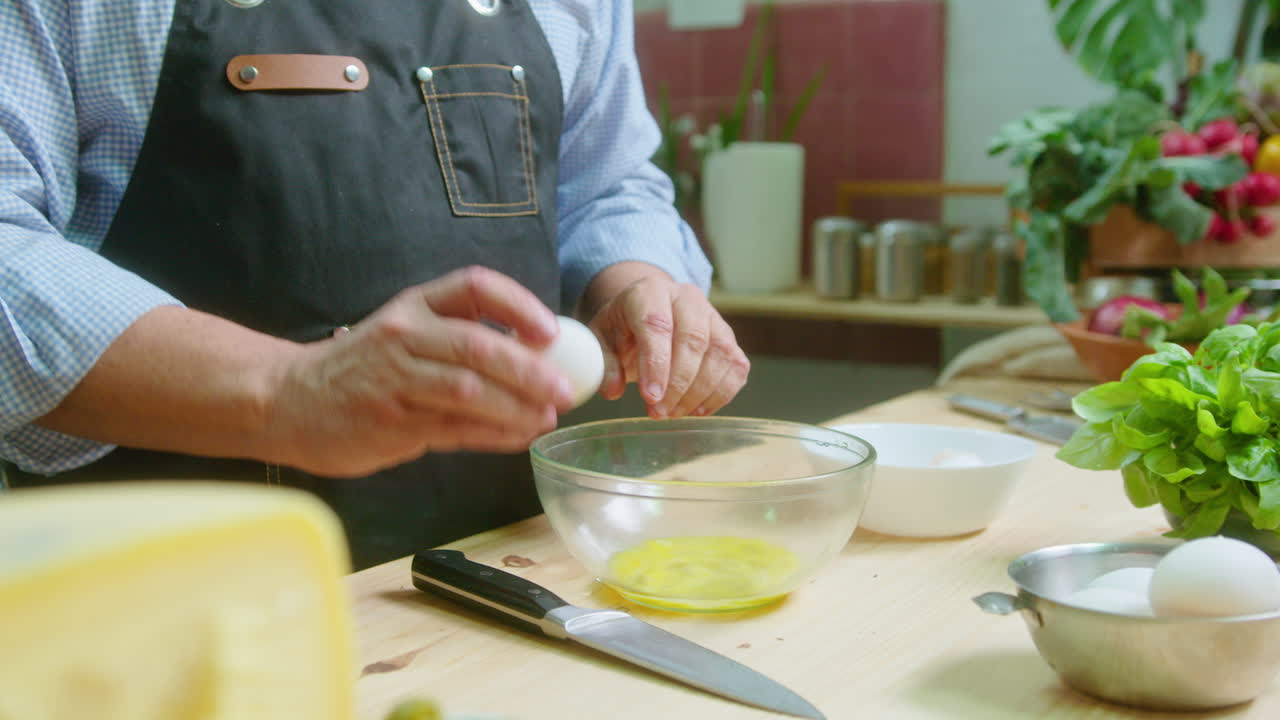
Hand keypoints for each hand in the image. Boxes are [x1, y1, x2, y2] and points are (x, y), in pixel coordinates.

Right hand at [265, 267, 575, 476]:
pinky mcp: (390, 422)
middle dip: (529, 369)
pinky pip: (454, 429)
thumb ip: (458, 341)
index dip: (518, 304)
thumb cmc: (361, 369)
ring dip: (516, 407)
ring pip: (469, 391)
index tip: (550, 329)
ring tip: (547, 417)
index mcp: (415, 306)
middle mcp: (405, 335)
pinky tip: (518, 437)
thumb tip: (535, 360)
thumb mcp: (403, 335)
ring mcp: (395, 379)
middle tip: (564, 389)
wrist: (287, 400)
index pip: (474, 286)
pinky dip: (493, 434)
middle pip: (478, 345)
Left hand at [584, 263, 749, 418]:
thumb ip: (603, 363)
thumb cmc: (624, 327)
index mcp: (650, 291)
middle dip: (677, 384)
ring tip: (672, 413)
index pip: (657, 324)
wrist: (649, 313)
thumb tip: (612, 390)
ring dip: (697, 394)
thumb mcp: (602, 338)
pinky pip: (736, 369)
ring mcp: (714, 317)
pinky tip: (695, 410)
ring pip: (719, 355)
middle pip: (693, 340)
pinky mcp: (730, 339)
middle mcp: (687, 298)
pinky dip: (719, 395)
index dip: (656, 363)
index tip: (650, 397)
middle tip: (659, 412)